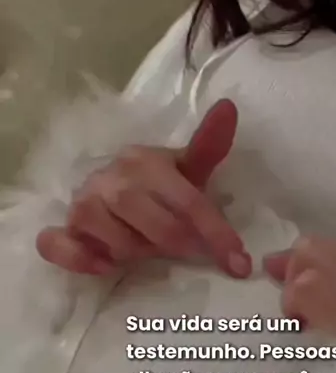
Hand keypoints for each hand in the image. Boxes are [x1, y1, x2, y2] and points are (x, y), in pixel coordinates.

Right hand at [36, 99, 251, 277]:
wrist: (107, 187)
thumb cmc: (156, 185)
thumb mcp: (186, 169)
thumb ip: (209, 146)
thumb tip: (229, 106)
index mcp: (145, 163)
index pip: (189, 202)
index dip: (217, 235)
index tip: (239, 265)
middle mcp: (112, 179)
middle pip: (155, 224)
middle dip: (177, 244)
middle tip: (185, 252)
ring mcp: (84, 202)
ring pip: (114, 239)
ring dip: (135, 253)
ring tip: (143, 251)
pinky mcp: (65, 227)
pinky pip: (60, 244)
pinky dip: (80, 258)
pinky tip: (102, 265)